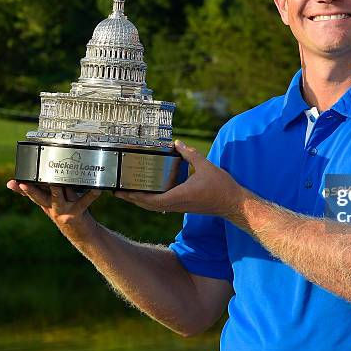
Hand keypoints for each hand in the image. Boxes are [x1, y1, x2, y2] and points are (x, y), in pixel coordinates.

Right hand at [6, 180, 100, 228]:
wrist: (83, 234)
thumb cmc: (70, 213)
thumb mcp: (57, 204)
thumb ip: (50, 192)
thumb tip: (46, 178)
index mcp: (47, 204)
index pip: (32, 194)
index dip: (21, 189)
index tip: (12, 183)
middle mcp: (52, 208)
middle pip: (39, 197)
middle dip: (31, 191)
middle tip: (24, 184)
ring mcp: (63, 212)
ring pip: (57, 197)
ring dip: (56, 190)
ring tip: (55, 182)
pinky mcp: (76, 214)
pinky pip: (84, 202)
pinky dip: (91, 195)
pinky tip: (97, 189)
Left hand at [114, 140, 248, 217]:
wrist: (233, 203)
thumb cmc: (221, 186)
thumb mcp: (205, 166)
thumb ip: (190, 154)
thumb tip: (177, 143)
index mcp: (179, 196)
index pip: (151, 200)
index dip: (135, 196)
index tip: (123, 191)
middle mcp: (176, 204)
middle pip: (148, 206)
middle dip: (131, 199)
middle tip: (117, 191)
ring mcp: (179, 207)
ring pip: (154, 207)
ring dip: (140, 201)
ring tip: (128, 193)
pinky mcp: (183, 206)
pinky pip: (162, 206)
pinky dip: (151, 201)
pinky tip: (148, 193)